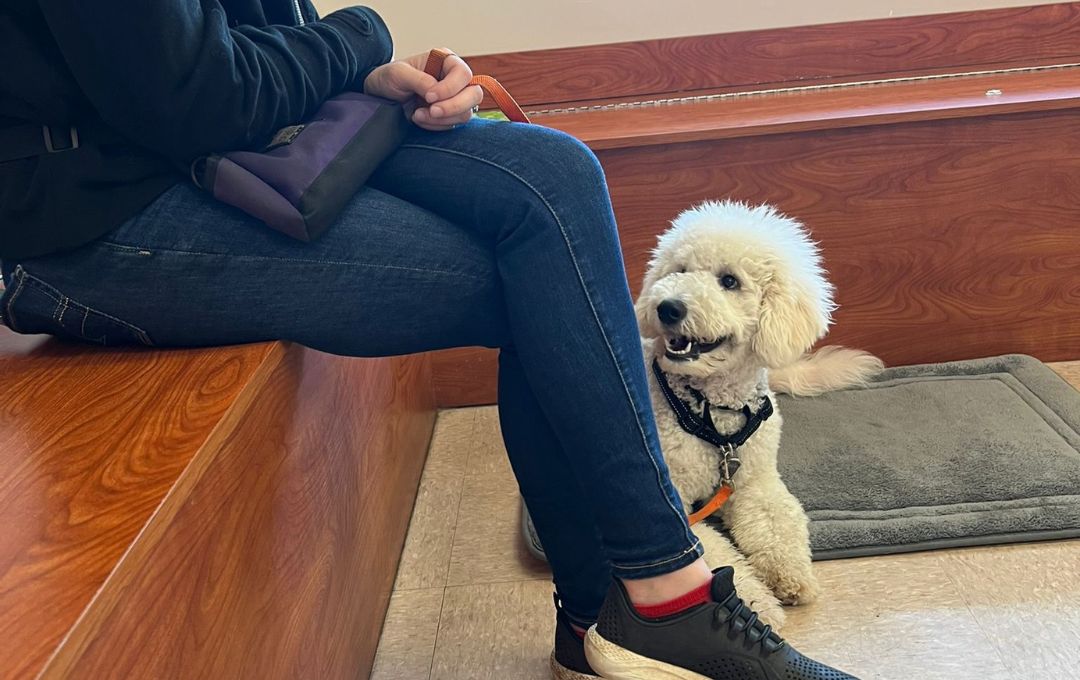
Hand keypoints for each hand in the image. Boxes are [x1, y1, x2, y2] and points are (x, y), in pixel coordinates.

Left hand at [363, 49, 482, 130]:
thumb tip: (436, 91)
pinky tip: (419, 119)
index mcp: (445, 61)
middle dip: (454, 106)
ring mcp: (454, 99)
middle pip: (474, 94)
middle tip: (432, 111)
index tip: (429, 96)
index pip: (463, 74)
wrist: (379, 97)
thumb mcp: (398, 73)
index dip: (450, 87)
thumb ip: (419, 79)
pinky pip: (453, 125)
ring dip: (443, 119)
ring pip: (466, 113)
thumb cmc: (388, 78)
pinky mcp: (449, 115)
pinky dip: (437, 126)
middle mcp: (454, 79)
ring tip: (418, 115)